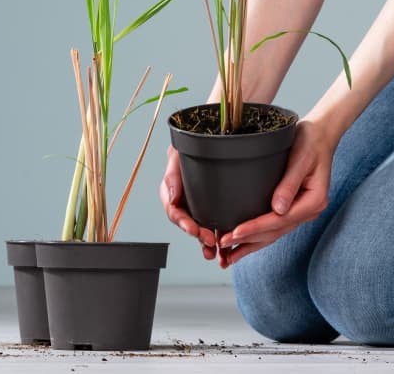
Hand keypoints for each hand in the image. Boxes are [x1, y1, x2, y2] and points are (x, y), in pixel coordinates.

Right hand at [159, 145, 217, 259]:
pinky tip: (222, 246)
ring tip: (215, 252)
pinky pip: (211, 224)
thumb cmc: (188, 146)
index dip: (184, 223)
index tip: (193, 230)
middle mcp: (182, 201)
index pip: (174, 212)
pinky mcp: (208, 207)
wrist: (205, 141)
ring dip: (205, 242)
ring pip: (198, 228)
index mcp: (171, 191)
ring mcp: (195, 206)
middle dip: (197, 235)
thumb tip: (172, 199)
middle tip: (210, 242)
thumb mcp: (176, 155)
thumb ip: (172, 175)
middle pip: (187, 224)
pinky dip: (216, 237)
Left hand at [216, 117, 335, 267]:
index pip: (279, 220)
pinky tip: (243, 241)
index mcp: (313, 202)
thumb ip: (289, 183)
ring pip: (273, 234)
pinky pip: (274, 225)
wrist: (320, 135)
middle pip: (275, 232)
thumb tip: (278, 209)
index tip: (235, 233)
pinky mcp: (293, 207)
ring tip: (228, 255)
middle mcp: (308, 211)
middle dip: (248, 241)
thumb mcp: (301, 159)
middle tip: (223, 247)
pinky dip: (258, 234)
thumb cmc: (310, 142)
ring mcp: (301, 211)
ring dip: (251, 245)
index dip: (255, 228)